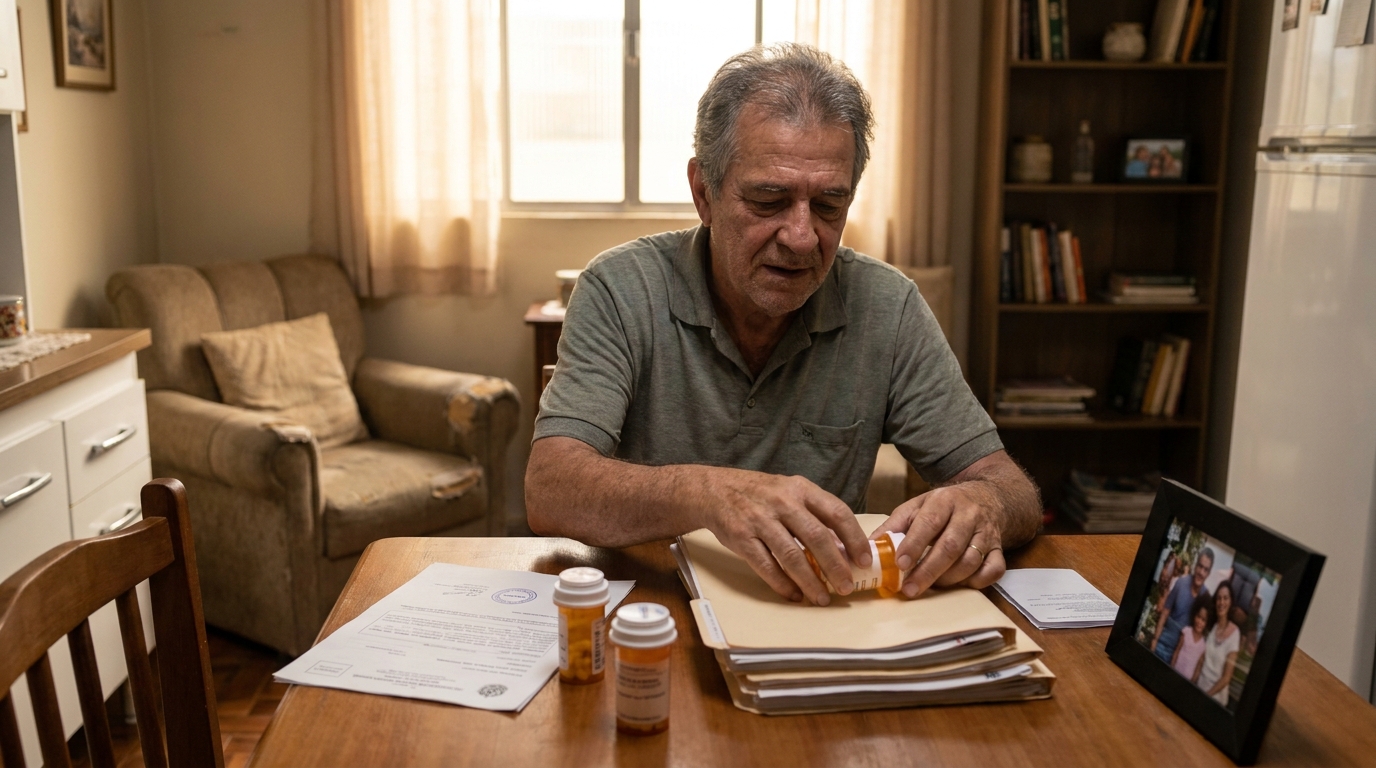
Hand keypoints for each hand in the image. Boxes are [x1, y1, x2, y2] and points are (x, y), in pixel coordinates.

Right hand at [705, 470, 871, 605]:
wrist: (714, 490)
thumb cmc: (760, 494)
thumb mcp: (789, 491)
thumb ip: (814, 513)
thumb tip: (844, 547)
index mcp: (800, 489)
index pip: (836, 512)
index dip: (854, 538)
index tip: (864, 560)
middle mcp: (782, 502)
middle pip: (817, 537)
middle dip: (836, 566)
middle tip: (847, 587)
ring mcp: (760, 520)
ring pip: (792, 556)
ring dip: (810, 581)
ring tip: (822, 598)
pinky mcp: (741, 538)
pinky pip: (766, 566)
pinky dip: (782, 584)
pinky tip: (794, 595)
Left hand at [872, 481, 1006, 597]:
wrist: (987, 497)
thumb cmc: (945, 505)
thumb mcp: (918, 505)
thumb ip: (895, 525)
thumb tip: (869, 547)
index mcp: (944, 501)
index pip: (929, 523)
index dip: (914, 544)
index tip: (899, 564)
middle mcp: (969, 515)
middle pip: (950, 546)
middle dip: (928, 570)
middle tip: (910, 588)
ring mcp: (987, 533)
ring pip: (970, 561)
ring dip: (948, 579)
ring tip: (929, 587)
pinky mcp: (1000, 549)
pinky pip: (993, 570)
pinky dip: (976, 582)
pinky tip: (959, 584)